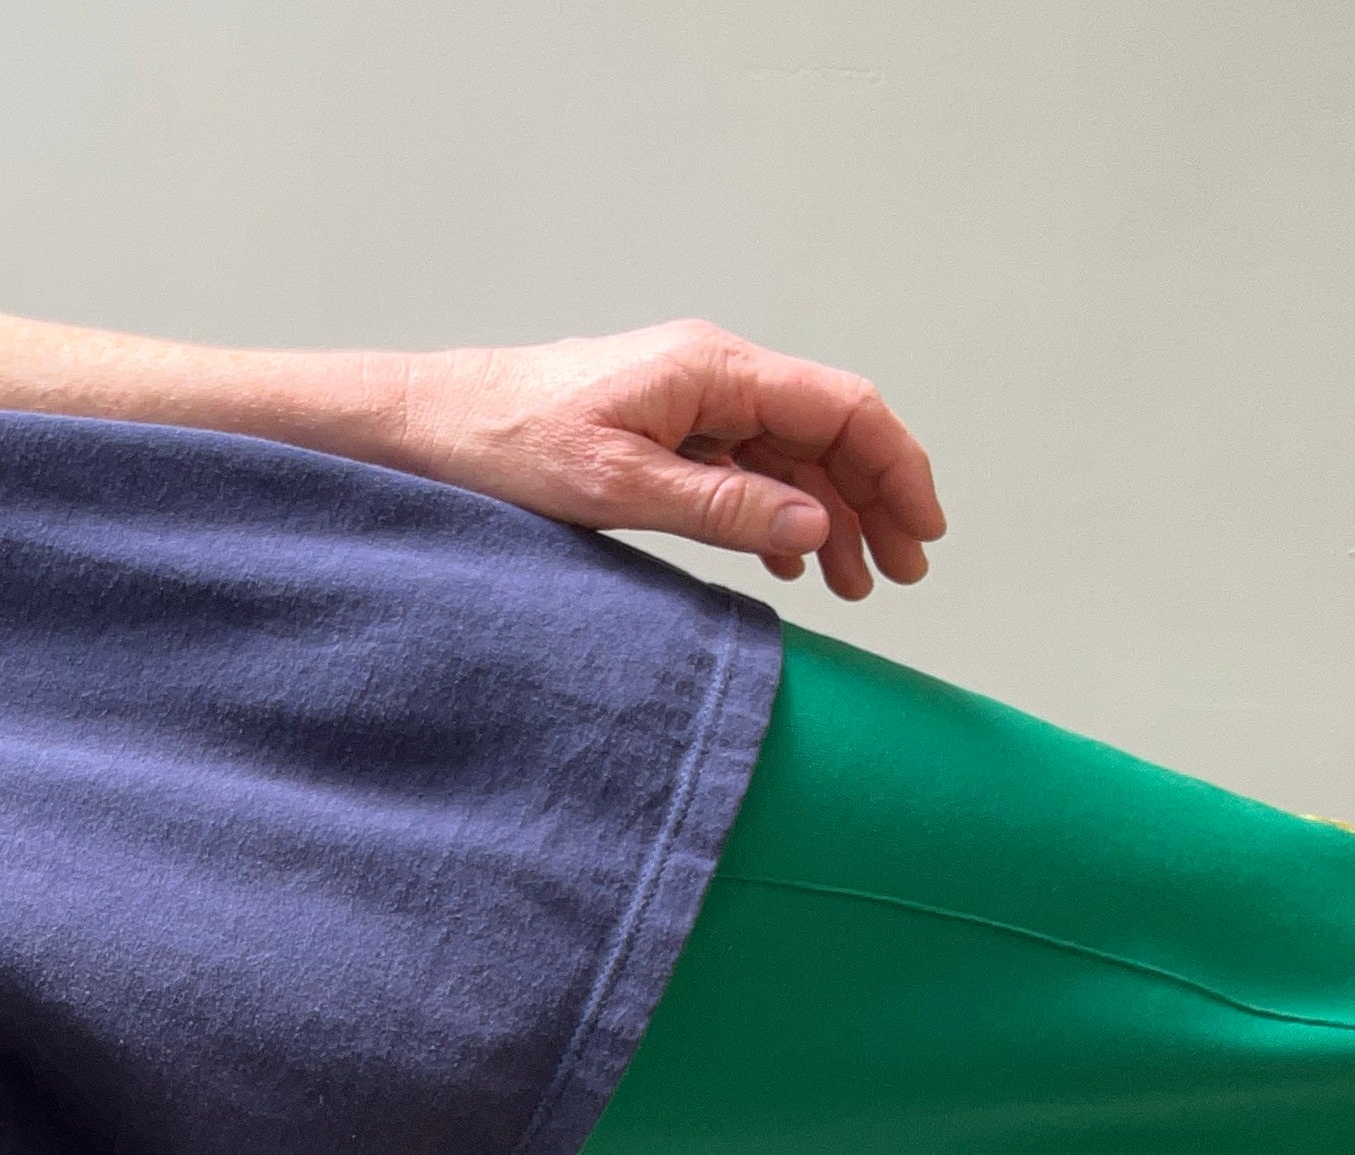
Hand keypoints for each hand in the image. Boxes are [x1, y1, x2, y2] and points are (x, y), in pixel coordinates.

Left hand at [373, 323, 945, 598]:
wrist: (432, 425)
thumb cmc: (505, 445)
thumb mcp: (614, 486)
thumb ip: (718, 506)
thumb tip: (812, 523)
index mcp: (713, 369)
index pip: (842, 408)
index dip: (896, 468)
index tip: (922, 531)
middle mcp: (713, 375)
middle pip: (827, 433)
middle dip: (874, 500)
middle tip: (902, 574)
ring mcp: (689, 401)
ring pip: (788, 456)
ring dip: (828, 516)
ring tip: (855, 584)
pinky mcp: (662, 431)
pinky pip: (743, 467)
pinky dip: (776, 512)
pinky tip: (789, 560)